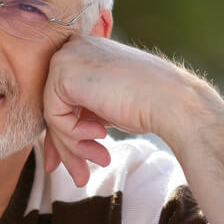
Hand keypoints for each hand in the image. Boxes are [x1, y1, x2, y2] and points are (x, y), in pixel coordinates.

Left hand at [41, 35, 191, 185]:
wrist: (172, 102)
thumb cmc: (149, 107)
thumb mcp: (106, 110)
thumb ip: (79, 120)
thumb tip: (50, 156)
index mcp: (85, 52)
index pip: (63, 98)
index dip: (67, 136)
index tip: (78, 166)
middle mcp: (73, 48)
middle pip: (56, 107)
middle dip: (68, 147)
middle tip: (81, 176)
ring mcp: (66, 57)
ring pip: (53, 116)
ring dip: (74, 147)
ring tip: (100, 159)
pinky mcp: (63, 72)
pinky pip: (55, 116)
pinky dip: (74, 135)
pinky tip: (101, 135)